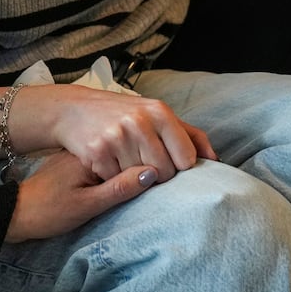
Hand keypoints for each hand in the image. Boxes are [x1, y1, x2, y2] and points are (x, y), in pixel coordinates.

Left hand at [3, 150, 158, 242]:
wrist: (18, 210)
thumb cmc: (48, 210)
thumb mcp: (85, 205)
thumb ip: (119, 188)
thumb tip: (153, 173)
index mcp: (95, 150)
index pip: (139, 150)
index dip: (158, 166)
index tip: (169, 181)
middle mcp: (97, 145)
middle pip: (140, 148)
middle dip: (156, 164)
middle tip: (166, 185)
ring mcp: (96, 152)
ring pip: (134, 152)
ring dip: (148, 164)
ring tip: (158, 183)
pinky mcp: (93, 162)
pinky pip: (121, 159)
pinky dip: (132, 168)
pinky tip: (141, 181)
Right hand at [44, 85, 215, 183]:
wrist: (74, 109)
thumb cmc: (124, 114)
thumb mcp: (157, 115)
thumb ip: (190, 135)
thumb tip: (216, 159)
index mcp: (160, 112)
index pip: (186, 160)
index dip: (178, 166)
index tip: (166, 161)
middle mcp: (139, 121)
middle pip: (165, 173)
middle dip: (156, 175)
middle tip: (141, 162)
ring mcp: (117, 136)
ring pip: (140, 180)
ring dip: (133, 177)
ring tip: (123, 160)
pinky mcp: (97, 151)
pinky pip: (116, 181)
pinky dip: (113, 178)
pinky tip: (107, 163)